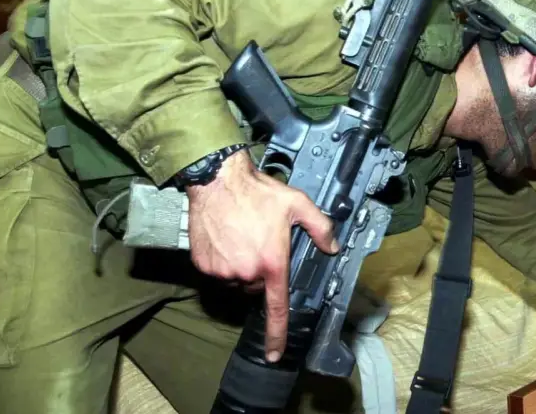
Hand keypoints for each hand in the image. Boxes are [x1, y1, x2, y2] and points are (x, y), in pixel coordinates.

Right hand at [185, 149, 339, 361]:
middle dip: (262, 270)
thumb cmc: (257, 192)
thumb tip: (332, 246)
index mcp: (272, 263)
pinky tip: (227, 237)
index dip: (276, 335)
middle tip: (261, 241)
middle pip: (257, 285)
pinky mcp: (203, 265)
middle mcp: (246, 272)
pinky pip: (217, 272)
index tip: (274, 354)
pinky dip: (223, 260)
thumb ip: (320, 227)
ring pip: (237, 279)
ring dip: (242, 265)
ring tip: (243, 236)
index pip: (277, 308)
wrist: (217, 181)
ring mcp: (222, 271)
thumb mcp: (297, 204)